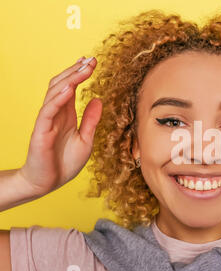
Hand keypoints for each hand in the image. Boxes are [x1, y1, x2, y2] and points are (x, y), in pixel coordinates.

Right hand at [18, 56, 101, 196]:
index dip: (80, 74)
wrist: (48, 182)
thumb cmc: (65, 162)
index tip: (91, 61)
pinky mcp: (41, 131)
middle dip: (76, 71)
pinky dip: (58, 98)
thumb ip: (91, 120)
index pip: (71, 88)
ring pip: (55, 93)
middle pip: (63, 85)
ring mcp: (47, 121)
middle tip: (91, 59)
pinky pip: (48, 111)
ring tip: (84, 67)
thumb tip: (99, 99)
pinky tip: (69, 89)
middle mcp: (56, 113)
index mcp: (66, 114)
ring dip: (70, 79)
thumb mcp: (86, 139)